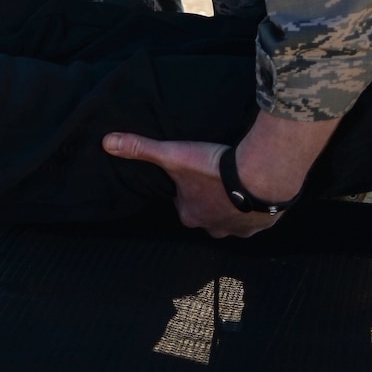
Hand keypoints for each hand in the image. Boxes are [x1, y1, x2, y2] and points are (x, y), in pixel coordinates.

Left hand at [102, 134, 280, 237]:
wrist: (261, 176)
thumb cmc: (214, 168)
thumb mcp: (173, 155)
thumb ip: (140, 148)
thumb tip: (106, 142)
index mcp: (190, 215)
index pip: (181, 204)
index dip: (185, 189)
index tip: (191, 172)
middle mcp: (214, 228)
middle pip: (206, 214)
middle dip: (208, 200)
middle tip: (213, 177)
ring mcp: (241, 229)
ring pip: (231, 219)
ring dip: (232, 204)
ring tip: (234, 182)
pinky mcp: (264, 223)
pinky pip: (256, 217)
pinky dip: (254, 205)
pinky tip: (255, 188)